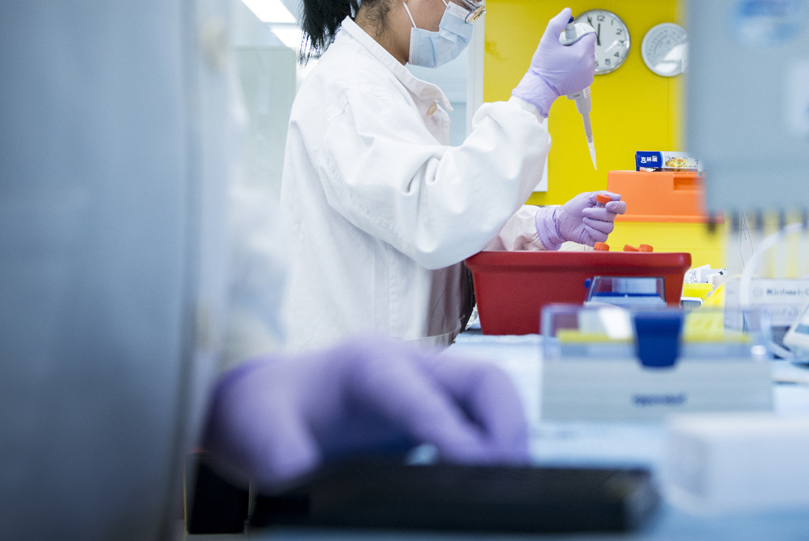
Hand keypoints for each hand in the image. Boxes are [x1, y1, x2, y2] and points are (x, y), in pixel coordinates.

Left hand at [202, 337, 528, 487]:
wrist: (264, 399)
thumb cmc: (263, 409)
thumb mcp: (258, 431)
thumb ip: (281, 454)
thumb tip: (301, 476)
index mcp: (367, 364)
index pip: (424, 397)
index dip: (455, 433)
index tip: (479, 469)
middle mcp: (408, 366)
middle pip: (482, 380)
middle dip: (507, 424)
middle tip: (514, 475)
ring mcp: (426, 384)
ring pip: (490, 396)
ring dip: (510, 433)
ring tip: (515, 480)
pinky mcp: (432, 408)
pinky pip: (480, 417)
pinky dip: (496, 442)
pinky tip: (494, 476)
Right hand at [511, 8, 594, 116]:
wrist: (541, 87)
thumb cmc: (544, 66)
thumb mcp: (548, 40)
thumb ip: (558, 22)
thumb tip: (567, 12)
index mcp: (582, 52)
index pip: (589, 35)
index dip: (579, 33)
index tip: (569, 38)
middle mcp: (588, 63)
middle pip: (589, 45)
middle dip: (578, 44)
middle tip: (564, 49)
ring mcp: (588, 74)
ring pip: (588, 56)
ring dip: (579, 55)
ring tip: (564, 59)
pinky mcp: (586, 81)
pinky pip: (586, 67)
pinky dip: (580, 66)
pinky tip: (567, 67)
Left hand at [536, 191, 627, 247]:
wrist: (561, 220)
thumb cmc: (573, 208)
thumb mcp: (586, 197)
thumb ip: (601, 194)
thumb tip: (618, 196)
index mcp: (605, 207)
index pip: (621, 207)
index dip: (618, 206)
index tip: (608, 205)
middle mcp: (606, 218)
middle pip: (612, 217)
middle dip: (596, 214)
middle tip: (585, 211)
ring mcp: (602, 229)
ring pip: (608, 228)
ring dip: (593, 223)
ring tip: (584, 220)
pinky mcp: (597, 238)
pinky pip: (602, 237)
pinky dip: (592, 232)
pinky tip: (586, 229)